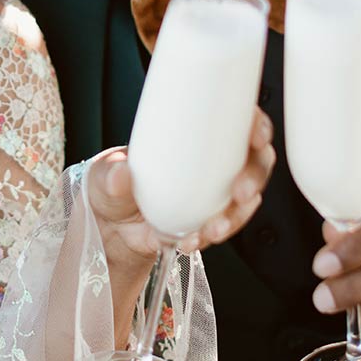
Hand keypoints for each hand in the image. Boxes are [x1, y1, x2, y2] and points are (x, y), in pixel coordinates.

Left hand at [87, 107, 275, 270]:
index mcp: (195, 134)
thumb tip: (121, 175)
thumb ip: (112, 173)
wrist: (110, 227)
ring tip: (212, 228)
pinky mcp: (208, 222)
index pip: (238, 121)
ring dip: (235, 216)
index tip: (255, 135)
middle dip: (255, 177)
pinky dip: (209, 236)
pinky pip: (222, 229)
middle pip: (255, 162)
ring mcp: (215, 194)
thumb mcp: (105, 172)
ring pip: (245, 201)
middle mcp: (213, 163)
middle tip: (241, 191)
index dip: (256, 125)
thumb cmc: (112, 183)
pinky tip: (190, 240)